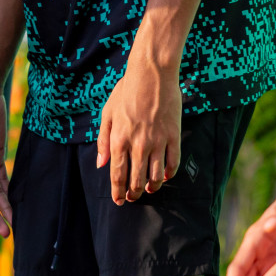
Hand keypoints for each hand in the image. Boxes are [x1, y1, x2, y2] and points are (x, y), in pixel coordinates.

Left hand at [95, 54, 181, 203]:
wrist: (151, 74)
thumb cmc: (126, 92)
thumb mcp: (107, 114)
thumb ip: (103, 141)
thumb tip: (101, 164)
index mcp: (119, 140)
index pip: (118, 175)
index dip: (118, 191)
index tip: (119, 201)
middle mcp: (138, 144)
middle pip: (137, 180)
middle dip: (134, 193)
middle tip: (133, 197)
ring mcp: (158, 141)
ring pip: (156, 176)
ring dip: (152, 187)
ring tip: (149, 189)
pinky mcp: (174, 136)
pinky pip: (173, 163)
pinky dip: (169, 174)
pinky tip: (165, 176)